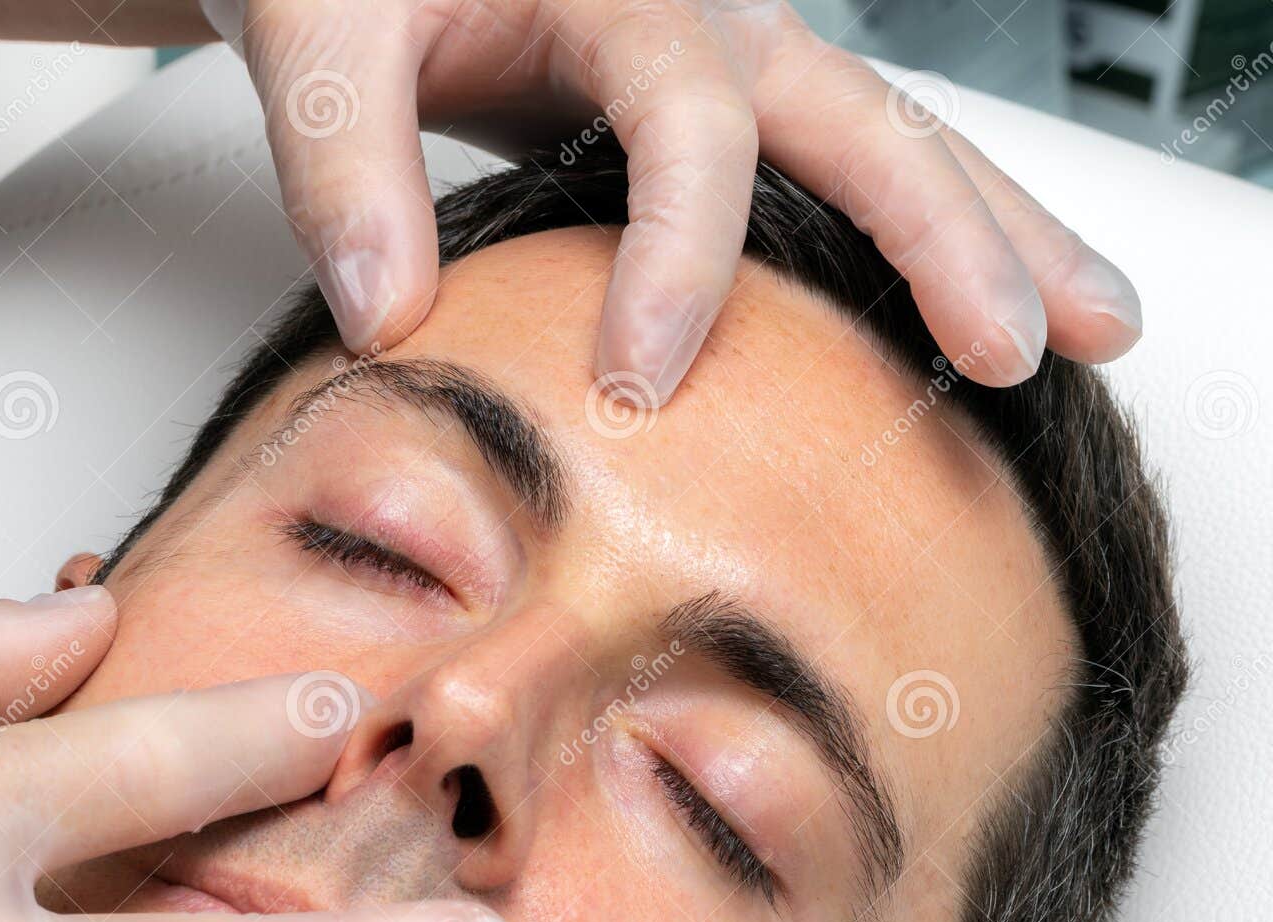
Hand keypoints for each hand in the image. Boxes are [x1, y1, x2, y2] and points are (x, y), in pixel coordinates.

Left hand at [204, 0, 1140, 398]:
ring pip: (897, 143)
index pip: (688, 130)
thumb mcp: (326, 36)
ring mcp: (741, 63)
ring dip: (997, 236)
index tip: (638, 385)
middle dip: (953, 240)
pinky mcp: (731, 109)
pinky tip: (974, 308)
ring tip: (1095, 328)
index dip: (678, 262)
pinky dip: (925, 239)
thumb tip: (388, 320)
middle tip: (1022, 352)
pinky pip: (849, 171)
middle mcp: (713, 19)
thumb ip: (346, 168)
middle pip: (866, 122)